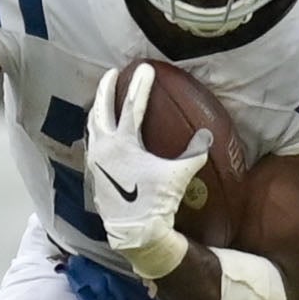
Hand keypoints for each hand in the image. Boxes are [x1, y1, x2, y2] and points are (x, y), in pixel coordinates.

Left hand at [85, 64, 206, 278]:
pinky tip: (101, 133)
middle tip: (112, 73)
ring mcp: (95, 160)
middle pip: (101, 109)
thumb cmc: (156, 200)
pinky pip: (91, 143)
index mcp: (123, 143)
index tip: (146, 68)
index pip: (132, 106)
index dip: (140, 85)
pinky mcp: (93, 173)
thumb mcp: (178, 175)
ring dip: (98, 109)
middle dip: (106, 88)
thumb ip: (194, 153)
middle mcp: (104, 147)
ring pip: (92, 126)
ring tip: (103, 100)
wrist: (135, 230)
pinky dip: (96, 131)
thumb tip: (207, 135)